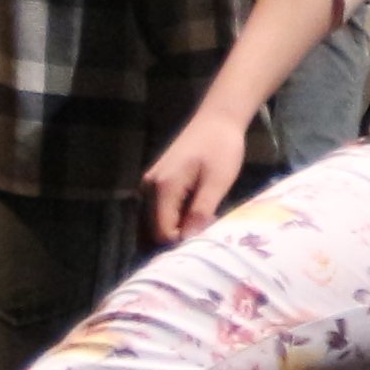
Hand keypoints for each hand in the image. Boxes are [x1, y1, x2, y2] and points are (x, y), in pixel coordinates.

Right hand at [143, 107, 251, 242]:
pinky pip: (153, 215)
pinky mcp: (154, 185)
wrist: (216, 120)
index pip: (160, 232)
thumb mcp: (217, 182)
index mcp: (163, 188)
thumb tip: (188, 240)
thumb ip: (201, 211)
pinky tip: (188, 227)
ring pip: (148, 226)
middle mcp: (148, 188)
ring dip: (167, 238)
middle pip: (148, 233)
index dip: (179, 246)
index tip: (203, 246)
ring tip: (194, 240)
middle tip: (198, 248)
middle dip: (170, 246)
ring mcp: (148, 186)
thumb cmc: (221, 148)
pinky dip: (166, 226)